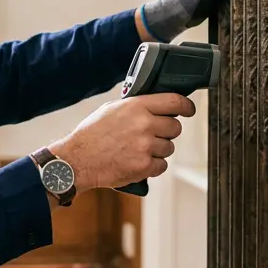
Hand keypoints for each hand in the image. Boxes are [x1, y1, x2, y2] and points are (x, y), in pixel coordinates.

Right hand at [45, 93, 195, 192]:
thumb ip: (136, 106)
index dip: (186, 106)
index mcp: (137, 106)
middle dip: (167, 132)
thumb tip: (155, 105)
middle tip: (153, 135)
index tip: (189, 110)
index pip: (174, 102)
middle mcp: (144, 125)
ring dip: (159, 150)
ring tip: (138, 150)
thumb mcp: (111, 109)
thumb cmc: (92, 134)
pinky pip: (162, 165)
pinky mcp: (144, 166)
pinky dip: (153, 166)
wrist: (78, 160)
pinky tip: (137, 161)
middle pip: (175, 128)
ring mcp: (146, 146)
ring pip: (169, 148)